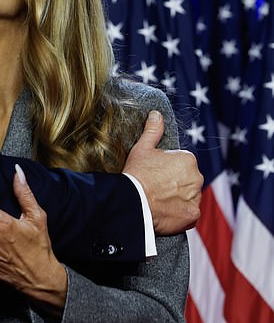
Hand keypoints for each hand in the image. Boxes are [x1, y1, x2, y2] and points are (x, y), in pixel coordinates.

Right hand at [123, 110, 202, 234]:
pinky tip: (165, 211)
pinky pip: (189, 213)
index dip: (167, 169)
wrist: (134, 201)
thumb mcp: (142, 148)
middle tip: (156, 187)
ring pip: (189, 197)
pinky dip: (179, 213)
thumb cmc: (137, 173)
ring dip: (178, 199)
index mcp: (188, 159)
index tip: (155, 174)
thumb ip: (153, 130)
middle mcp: (197, 177)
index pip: (181, 164)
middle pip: (187, 180)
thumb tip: (157, 114)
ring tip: (159, 200)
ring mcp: (196, 198)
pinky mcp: (193, 215)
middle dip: (175, 183)